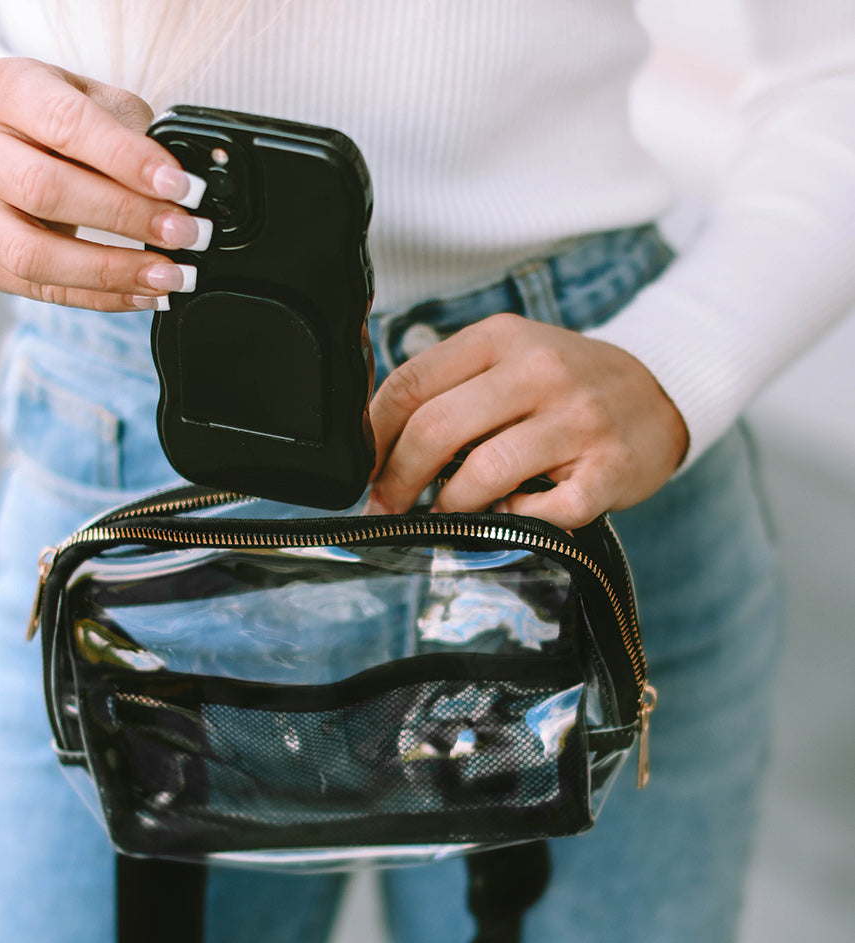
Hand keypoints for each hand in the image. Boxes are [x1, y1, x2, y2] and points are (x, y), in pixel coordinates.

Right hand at [0, 56, 209, 310]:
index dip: (127, 160)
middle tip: (185, 233)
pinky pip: (38, 289)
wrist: (1, 143)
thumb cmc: (57, 120)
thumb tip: (185, 190)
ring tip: (171, 276)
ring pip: (33, 254)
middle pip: (44, 191)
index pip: (65, 124)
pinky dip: (99, 297)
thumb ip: (132, 136)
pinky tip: (144, 294)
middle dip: (126, 218)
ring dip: (113, 271)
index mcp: (0, 89)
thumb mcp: (95, 103)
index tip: (181, 187)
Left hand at [367, 313, 688, 528]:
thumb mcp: (508, 360)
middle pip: (436, 429)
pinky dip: (514, 523)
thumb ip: (449, 387)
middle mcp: (539, 371)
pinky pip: (543, 512)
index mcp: (501, 338)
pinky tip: (509, 517)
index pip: (410, 384)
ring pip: (484, 473)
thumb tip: (375, 445)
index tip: (363, 472)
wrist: (658, 397)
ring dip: (449, 509)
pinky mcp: (608, 470)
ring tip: (441, 519)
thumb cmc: (565, 389)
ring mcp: (577, 421)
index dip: (373, 437)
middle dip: (398, 480)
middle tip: (387, 508)